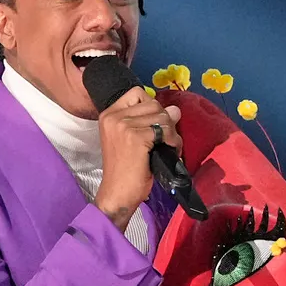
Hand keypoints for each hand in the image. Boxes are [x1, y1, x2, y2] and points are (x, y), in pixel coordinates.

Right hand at [93, 86, 181, 231]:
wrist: (118, 192)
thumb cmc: (126, 169)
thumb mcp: (135, 140)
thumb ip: (151, 121)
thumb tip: (176, 109)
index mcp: (109, 114)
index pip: (138, 94)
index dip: (152, 108)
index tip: (154, 126)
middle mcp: (114, 116)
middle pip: (154, 104)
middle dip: (166, 122)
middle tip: (166, 141)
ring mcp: (123, 125)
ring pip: (163, 116)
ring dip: (172, 133)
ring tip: (168, 148)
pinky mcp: (135, 137)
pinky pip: (165, 130)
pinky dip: (173, 141)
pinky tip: (170, 152)